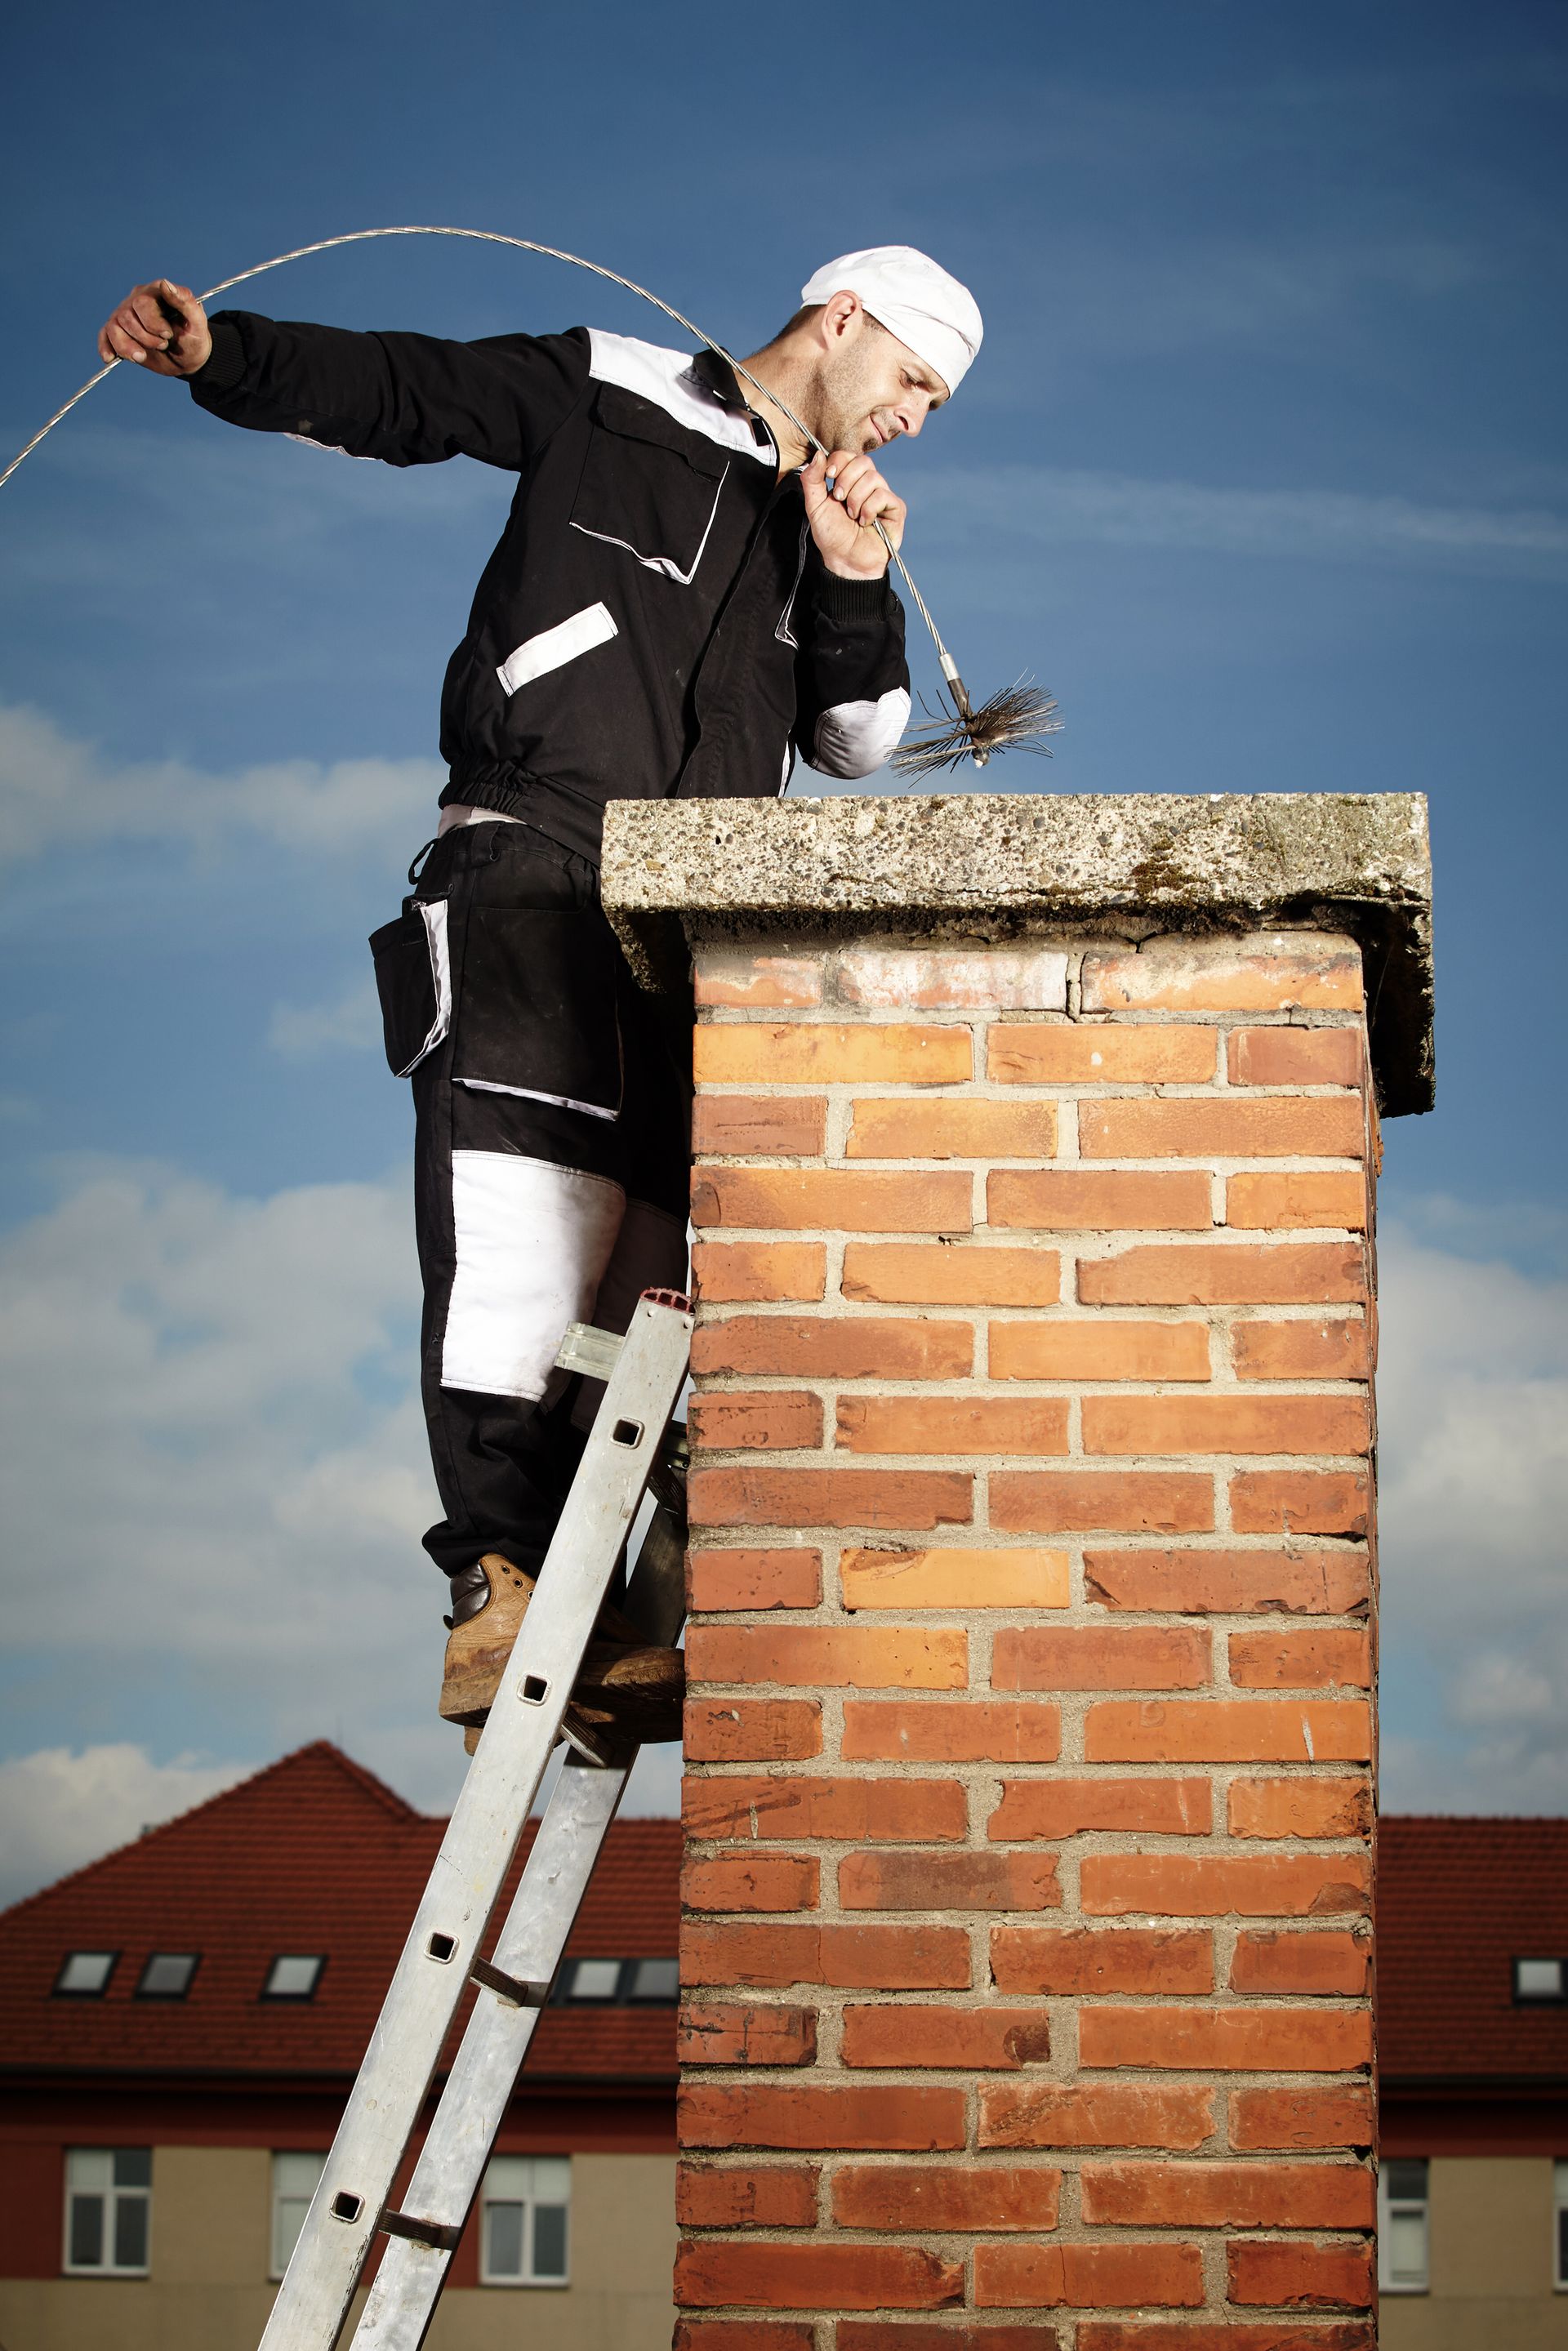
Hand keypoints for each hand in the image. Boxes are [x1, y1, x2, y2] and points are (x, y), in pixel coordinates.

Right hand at [97, 280, 211, 376]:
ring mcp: (126, 316)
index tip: (167, 335)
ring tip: (143, 356)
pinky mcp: (120, 333)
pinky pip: (105, 335)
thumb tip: (165, 284)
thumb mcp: (197, 321)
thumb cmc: (194, 337)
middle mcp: (137, 300)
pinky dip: (105, 346)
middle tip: (163, 345)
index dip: (152, 323)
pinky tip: (110, 358)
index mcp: (155, 292)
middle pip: (126, 316)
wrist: (187, 359)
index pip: (142, 303)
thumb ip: (185, 300)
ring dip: (127, 347)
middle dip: (144, 338)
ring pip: (113, 327)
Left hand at [801, 448, 905, 579]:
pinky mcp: (896, 509)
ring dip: (856, 500)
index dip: (839, 461)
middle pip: (864, 462)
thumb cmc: (832, 536)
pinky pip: (883, 496)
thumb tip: (818, 454)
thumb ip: (812, 479)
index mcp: (850, 480)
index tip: (828, 476)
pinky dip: (869, 510)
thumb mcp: (815, 506)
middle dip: (846, 481)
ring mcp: (883, 496)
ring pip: (873, 479)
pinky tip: (866, 523)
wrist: (845, 561)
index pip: (849, 455)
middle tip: (839, 500)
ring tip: (853, 517)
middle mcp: (868, 485)